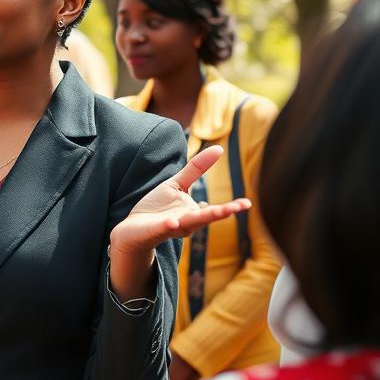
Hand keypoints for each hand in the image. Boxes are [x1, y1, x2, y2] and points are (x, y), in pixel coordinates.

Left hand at [109, 146, 250, 257]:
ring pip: (188, 223)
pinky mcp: (155, 230)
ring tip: (217, 213)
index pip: (214, 210)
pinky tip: (173, 222)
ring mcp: (171, 227)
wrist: (132, 228)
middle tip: (239, 208)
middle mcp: (187, 222)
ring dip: (200, 219)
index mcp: (194, 212)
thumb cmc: (157, 207)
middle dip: (221, 213)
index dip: (230, 207)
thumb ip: (196, 169)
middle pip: (206, 217)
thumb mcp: (177, 185)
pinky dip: (169, 226)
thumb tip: (219, 149)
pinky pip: (163, 228)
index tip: (247, 204)